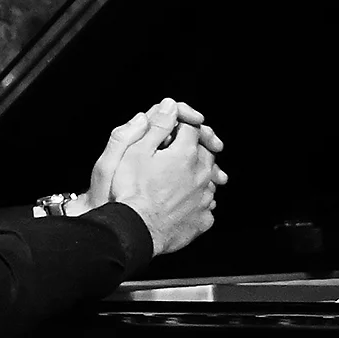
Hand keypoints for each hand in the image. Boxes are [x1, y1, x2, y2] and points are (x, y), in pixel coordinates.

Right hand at [89, 98, 224, 256]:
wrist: (134, 230)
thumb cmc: (129, 191)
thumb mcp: (135, 151)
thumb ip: (157, 127)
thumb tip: (171, 106)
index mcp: (185, 154)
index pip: (193, 128)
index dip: (182, 126)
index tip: (173, 130)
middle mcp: (201, 174)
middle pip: (206, 152)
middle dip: (193, 148)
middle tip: (176, 152)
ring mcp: (204, 198)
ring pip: (208, 178)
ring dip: (197, 174)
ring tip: (177, 179)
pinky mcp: (203, 219)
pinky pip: (206, 204)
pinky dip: (197, 200)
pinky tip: (182, 202)